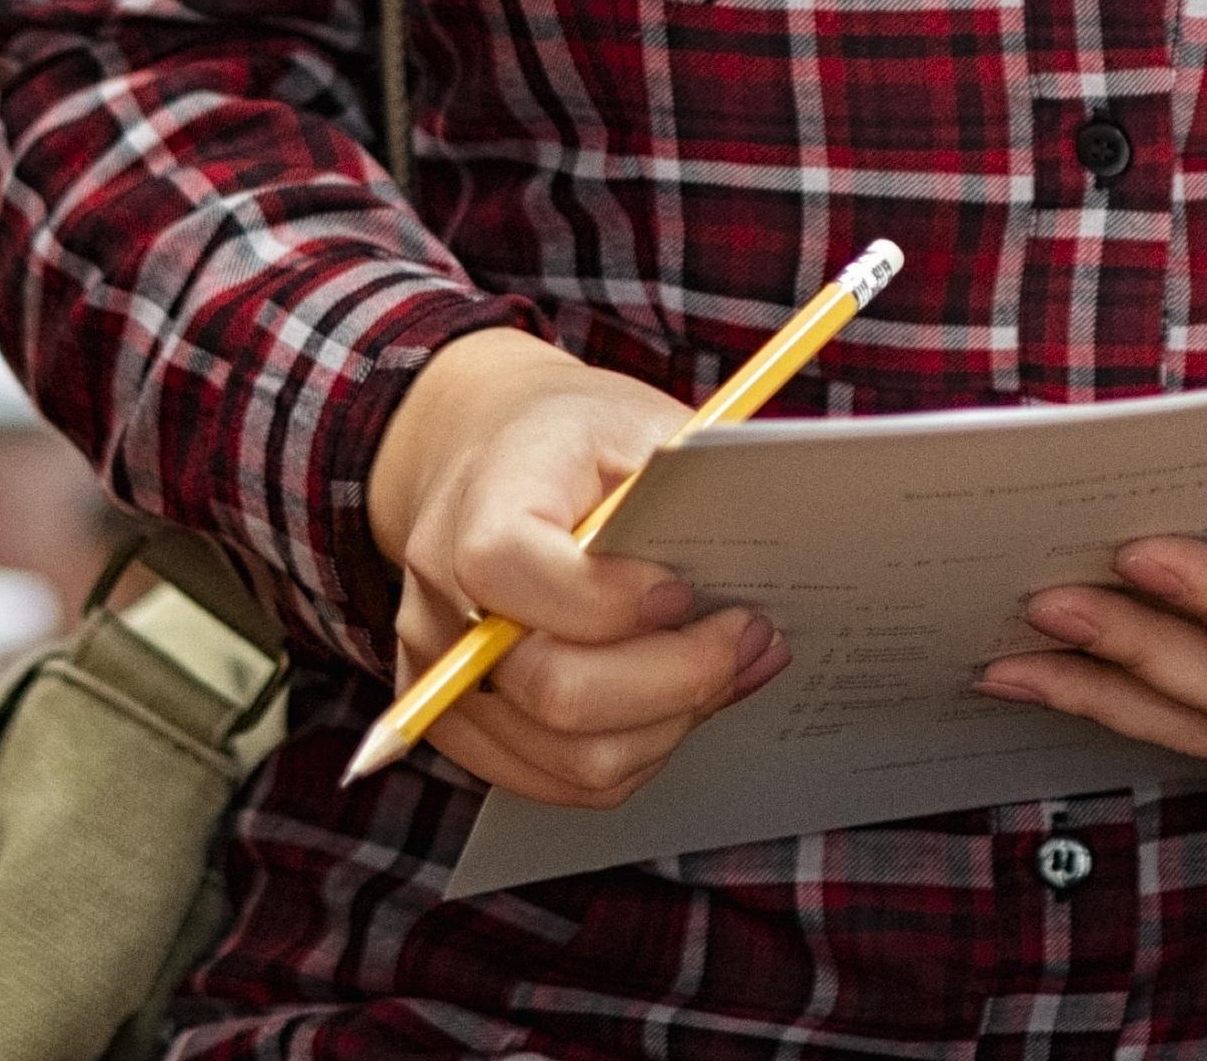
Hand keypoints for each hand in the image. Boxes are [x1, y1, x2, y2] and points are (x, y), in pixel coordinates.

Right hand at [358, 325, 780, 806]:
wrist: (489, 461)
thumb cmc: (574, 443)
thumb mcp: (634, 424)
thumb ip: (684, 488)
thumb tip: (764, 555)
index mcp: (476, 505)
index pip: (512, 571)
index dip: (610, 600)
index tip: (684, 589)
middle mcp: (442, 606)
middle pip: (554, 691)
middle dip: (677, 677)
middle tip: (747, 635)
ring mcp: (441, 682)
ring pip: (570, 758)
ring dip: (671, 723)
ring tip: (729, 666)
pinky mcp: (462, 730)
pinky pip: (559, 782)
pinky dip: (637, 752)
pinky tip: (680, 699)